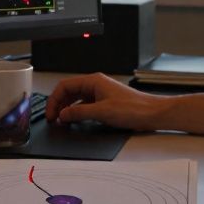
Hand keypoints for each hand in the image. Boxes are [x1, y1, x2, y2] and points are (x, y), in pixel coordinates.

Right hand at [44, 73, 167, 131]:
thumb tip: (63, 114)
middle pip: (69, 92)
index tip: (51, 114)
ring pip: (77, 99)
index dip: (54, 100)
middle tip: (53, 119)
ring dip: (68, 109)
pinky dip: (78, 112)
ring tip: (62, 121)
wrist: (152, 114)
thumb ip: (79, 112)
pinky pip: (86, 105)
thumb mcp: (102, 112)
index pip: (65, 86)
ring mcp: (101, 93)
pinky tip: (76, 120)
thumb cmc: (133, 109)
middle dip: (59, 105)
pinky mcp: (106, 102)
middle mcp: (96, 85)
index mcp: (93, 81)